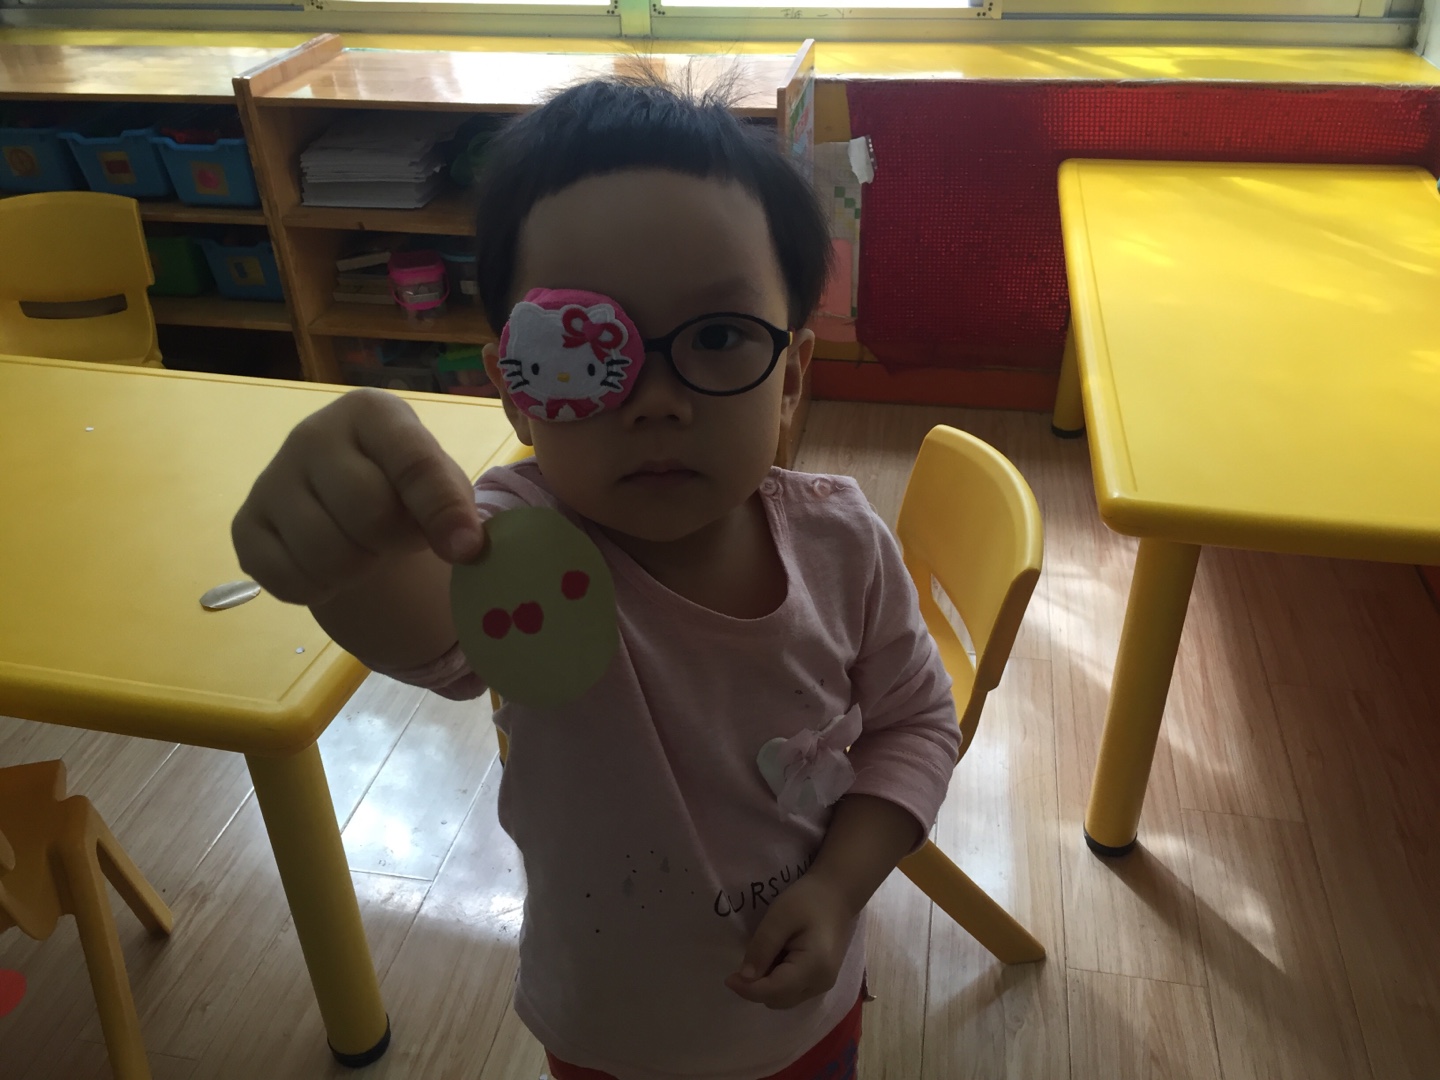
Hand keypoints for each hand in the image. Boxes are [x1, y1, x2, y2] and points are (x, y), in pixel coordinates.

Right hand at [232, 388, 485, 606]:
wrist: (348, 506)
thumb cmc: (406, 490)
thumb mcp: (442, 486)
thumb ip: (455, 507)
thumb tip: (465, 548)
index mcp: (371, 411)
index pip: (413, 463)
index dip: (443, 512)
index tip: (467, 551)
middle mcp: (312, 433)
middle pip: (368, 514)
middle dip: (395, 541)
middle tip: (396, 537)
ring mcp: (272, 478)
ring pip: (327, 553)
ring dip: (358, 569)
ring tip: (364, 549)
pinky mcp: (245, 525)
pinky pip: (288, 579)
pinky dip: (319, 589)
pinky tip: (328, 567)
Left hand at [725, 872, 856, 1009]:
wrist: (837, 895)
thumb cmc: (808, 900)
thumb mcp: (780, 916)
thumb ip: (762, 947)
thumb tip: (744, 978)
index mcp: (814, 967)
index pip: (774, 991)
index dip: (747, 989)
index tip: (728, 978)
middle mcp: (821, 983)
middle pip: (778, 1000)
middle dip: (757, 987)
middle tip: (750, 959)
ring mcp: (823, 985)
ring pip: (784, 1000)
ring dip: (767, 986)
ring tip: (766, 955)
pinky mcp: (820, 981)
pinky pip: (792, 992)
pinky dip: (778, 982)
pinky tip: (777, 958)